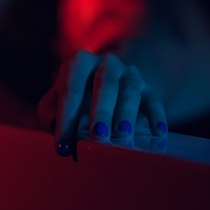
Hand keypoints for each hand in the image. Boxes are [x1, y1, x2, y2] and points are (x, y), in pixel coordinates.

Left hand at [38, 50, 167, 156]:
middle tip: (97, 135)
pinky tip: (158, 134)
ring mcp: (129, 73)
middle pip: (105, 84)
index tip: (63, 146)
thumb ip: (51, 111)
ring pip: (130, 90)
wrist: (108, 82)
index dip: (65, 118)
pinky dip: (156, 117)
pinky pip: (154, 100)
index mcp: (79, 62)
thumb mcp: (58, 98)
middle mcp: (106, 63)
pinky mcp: (148, 88)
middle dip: (101, 111)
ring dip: (126, 113)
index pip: (71, 89)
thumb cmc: (77, 96)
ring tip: (123, 135)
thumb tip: (55, 128)